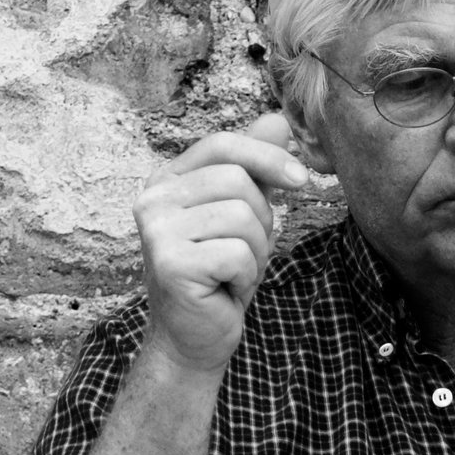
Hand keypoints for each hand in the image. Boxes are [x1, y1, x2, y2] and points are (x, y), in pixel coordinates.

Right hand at [133, 111, 308, 376]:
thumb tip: (279, 118)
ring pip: (243, 216)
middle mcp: (152, 199)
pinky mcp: (170, 263)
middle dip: (262, 219)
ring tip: (233, 270)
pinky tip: (226, 288)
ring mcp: (156, 231)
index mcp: (166, 180)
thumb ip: (255, 167)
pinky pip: (238, 253)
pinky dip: (247, 275)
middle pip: (238, 181)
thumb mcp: (244, 213)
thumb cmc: (220, 273)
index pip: (222, 145)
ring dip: (256, 250)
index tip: (302, 179)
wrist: (194, 335)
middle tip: (245, 250)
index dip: (268, 155)